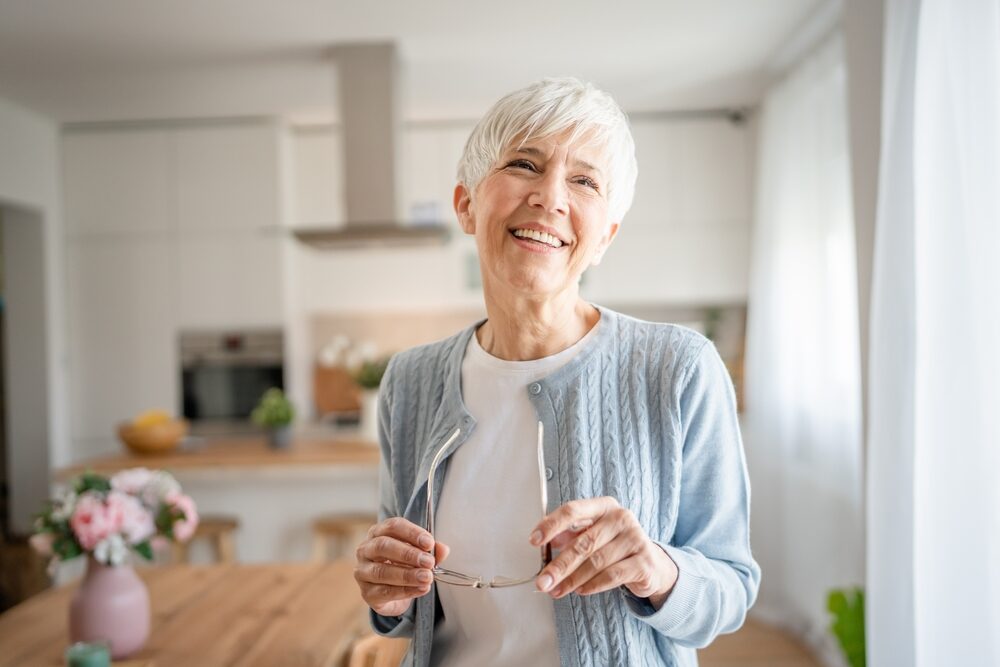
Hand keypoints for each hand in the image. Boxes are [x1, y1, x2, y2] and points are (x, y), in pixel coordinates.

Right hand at [354, 517, 449, 616]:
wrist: (393, 593)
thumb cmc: (403, 565)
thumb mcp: (418, 554)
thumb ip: (430, 551)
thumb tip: (443, 549)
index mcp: (378, 533)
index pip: (393, 526)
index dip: (411, 533)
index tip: (429, 543)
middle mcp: (365, 549)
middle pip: (383, 546)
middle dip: (408, 554)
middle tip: (428, 562)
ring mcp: (362, 572)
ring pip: (381, 571)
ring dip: (407, 575)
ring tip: (427, 577)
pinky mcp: (366, 593)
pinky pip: (384, 591)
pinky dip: (405, 591)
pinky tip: (421, 589)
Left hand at [529, 496, 677, 608]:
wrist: (650, 564)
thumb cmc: (614, 546)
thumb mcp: (592, 534)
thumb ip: (569, 535)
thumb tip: (544, 544)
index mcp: (604, 506)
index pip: (573, 510)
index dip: (551, 525)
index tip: (534, 540)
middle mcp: (621, 518)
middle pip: (584, 542)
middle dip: (559, 565)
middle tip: (542, 581)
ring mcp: (635, 539)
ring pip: (596, 562)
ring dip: (572, 580)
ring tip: (557, 590)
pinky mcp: (644, 562)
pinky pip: (611, 576)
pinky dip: (592, 586)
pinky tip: (580, 591)